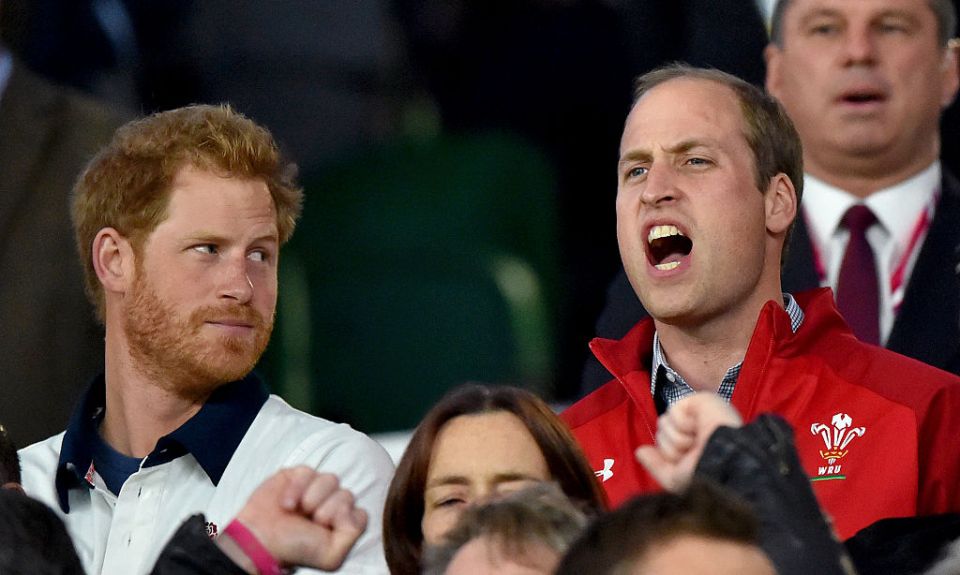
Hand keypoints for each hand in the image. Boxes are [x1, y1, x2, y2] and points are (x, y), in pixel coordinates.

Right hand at [230, 466, 367, 571]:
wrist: (259, 540)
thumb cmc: (293, 548)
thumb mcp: (331, 555)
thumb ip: (353, 533)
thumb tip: (355, 509)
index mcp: (342, 523)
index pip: (359, 511)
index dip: (342, 519)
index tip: (323, 530)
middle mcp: (331, 504)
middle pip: (346, 494)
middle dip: (325, 510)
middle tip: (308, 522)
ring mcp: (316, 488)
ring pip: (331, 479)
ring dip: (311, 498)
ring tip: (296, 512)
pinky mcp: (298, 475)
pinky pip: (309, 471)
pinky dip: (296, 488)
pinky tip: (287, 503)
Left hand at [635, 394, 742, 491]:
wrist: (725, 462)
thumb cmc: (706, 475)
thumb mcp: (676, 479)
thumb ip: (656, 465)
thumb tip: (639, 451)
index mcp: (694, 446)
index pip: (664, 444)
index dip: (670, 455)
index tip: (689, 462)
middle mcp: (697, 429)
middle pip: (661, 433)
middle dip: (672, 447)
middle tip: (695, 451)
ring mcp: (699, 414)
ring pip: (664, 422)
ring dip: (677, 438)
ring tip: (698, 441)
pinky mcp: (701, 400)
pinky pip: (673, 410)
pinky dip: (683, 424)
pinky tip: (700, 428)